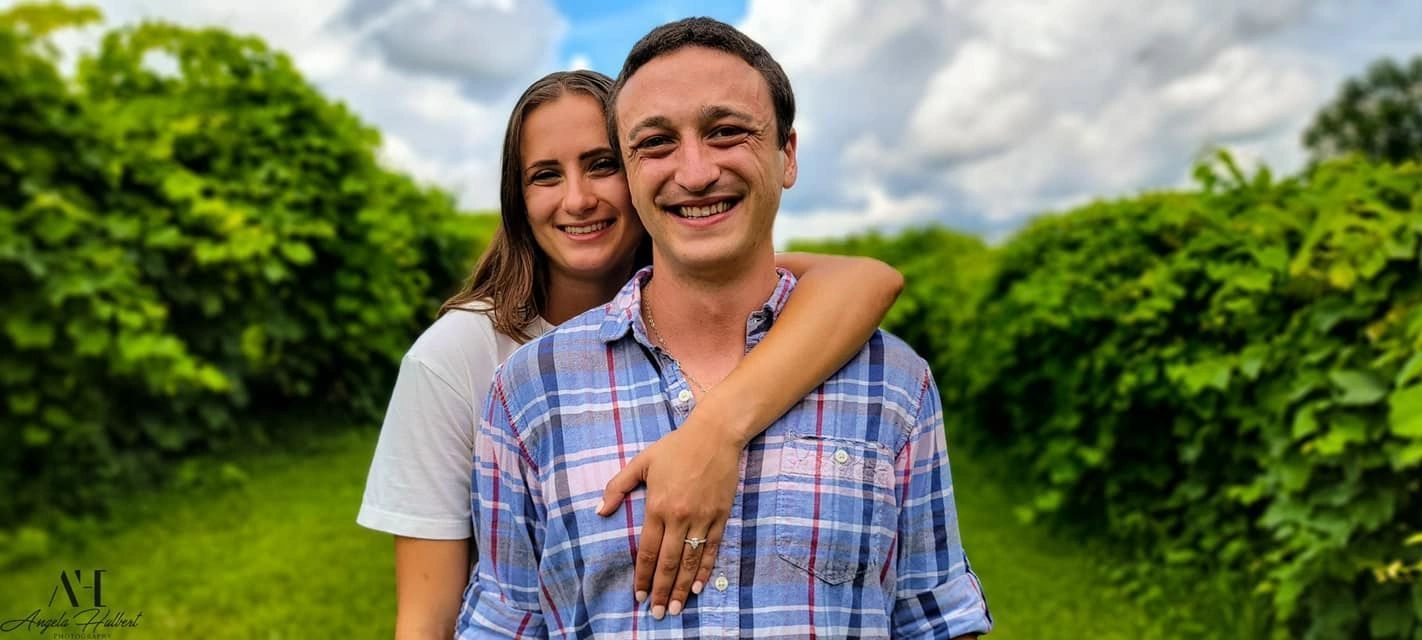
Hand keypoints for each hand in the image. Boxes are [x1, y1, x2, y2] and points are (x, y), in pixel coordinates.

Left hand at [596, 411, 743, 618]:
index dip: (643, 577)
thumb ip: (618, 487)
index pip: (649, 551)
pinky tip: (699, 586)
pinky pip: (712, 549)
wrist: (714, 435)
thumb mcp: (642, 463)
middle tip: (659, 613)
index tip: (639, 596)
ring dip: (684, 588)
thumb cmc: (675, 447)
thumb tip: (599, 512)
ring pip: (691, 561)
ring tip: (678, 608)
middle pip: (669, 563)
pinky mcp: (720, 516)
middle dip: (663, 591)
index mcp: (658, 506)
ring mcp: (702, 518)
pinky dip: (705, 570)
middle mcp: (680, 517)